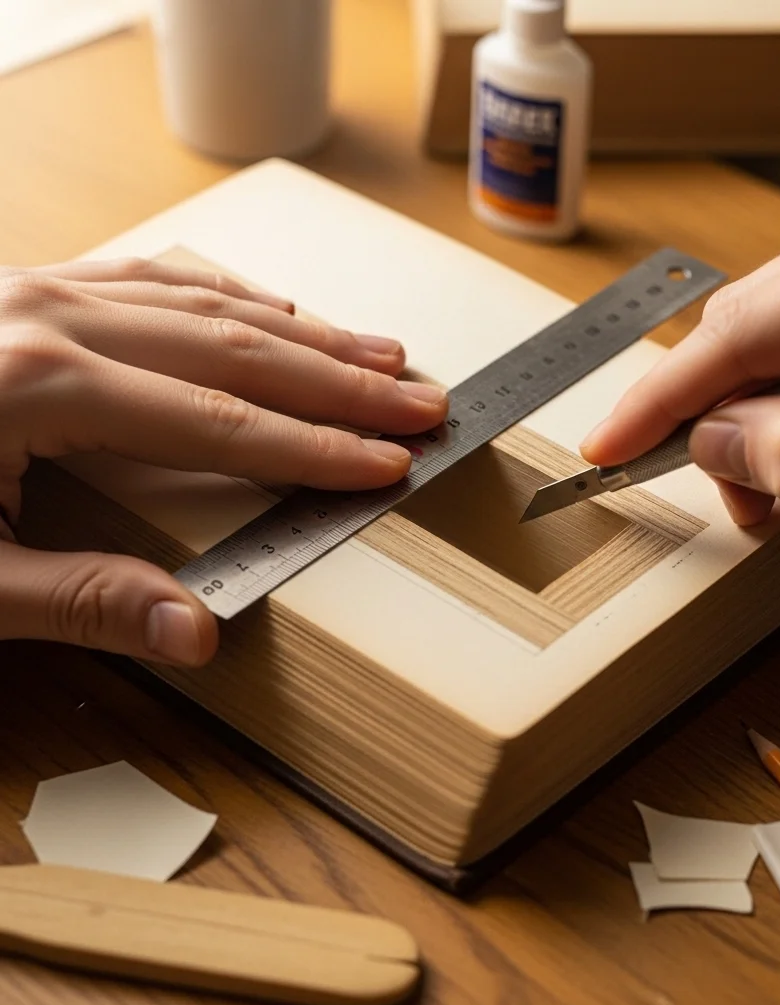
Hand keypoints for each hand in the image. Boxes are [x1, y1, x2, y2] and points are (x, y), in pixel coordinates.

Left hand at [0, 257, 446, 663]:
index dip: (316, 448)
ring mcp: (38, 291)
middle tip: (422, 402)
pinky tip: (274, 306)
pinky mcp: (29, 290)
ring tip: (378, 354)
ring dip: (303, 332)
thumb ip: (80, 600)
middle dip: (342, 383)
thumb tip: (194, 632)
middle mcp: (48, 318)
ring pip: (204, 303)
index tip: (389, 463)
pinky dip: (229, 295)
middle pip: (234, 349)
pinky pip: (152, 278)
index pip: (217, 423)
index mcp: (34, 384)